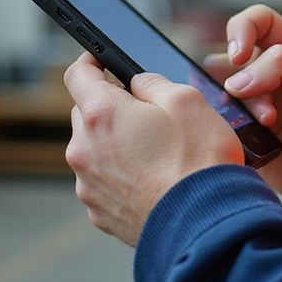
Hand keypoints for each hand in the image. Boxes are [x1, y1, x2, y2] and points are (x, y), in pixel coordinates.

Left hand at [64, 52, 243, 245]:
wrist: (204, 223)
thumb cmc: (199, 160)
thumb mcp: (188, 100)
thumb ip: (154, 83)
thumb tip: (137, 82)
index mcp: (102, 115)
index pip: (77, 75)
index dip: (90, 60)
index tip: (100, 58)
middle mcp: (84, 150)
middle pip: (86, 113)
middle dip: (111, 106)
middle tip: (149, 111)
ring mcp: (88, 185)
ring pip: (95, 149)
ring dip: (116, 143)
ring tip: (159, 152)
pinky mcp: (99, 212)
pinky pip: (104, 180)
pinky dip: (122, 174)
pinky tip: (154, 178)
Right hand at [221, 5, 281, 232]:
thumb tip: (238, 77)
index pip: (257, 21)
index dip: (242, 30)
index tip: (240, 55)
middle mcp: (270, 75)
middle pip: (231, 58)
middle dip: (237, 77)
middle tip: (258, 102)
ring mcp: (255, 107)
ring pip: (222, 93)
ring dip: (236, 106)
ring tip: (267, 125)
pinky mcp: (245, 138)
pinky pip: (219, 126)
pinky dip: (225, 129)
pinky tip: (248, 141)